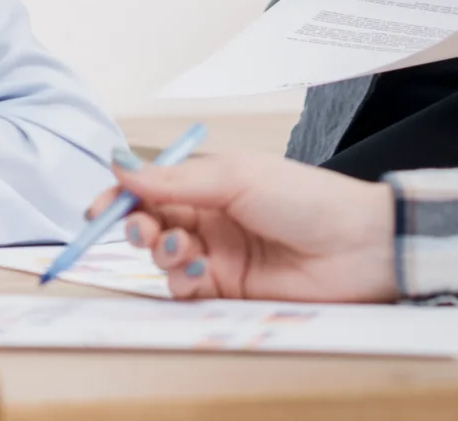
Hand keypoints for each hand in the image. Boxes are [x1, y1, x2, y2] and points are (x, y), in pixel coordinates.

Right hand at [88, 152, 397, 302]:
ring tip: (180, 249)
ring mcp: (218, 256)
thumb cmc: (306, 198)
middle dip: (136, 228)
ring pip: (164, 259)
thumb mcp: (236, 175)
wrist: (357, 246)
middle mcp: (210, 219)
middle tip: (140, 230)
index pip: (153, 189)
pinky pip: (186, 290)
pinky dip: (181, 280)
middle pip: (152, 225)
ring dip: (161, 253)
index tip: (100, 208)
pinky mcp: (229, 293)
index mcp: (211, 183)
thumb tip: (119, 165)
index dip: (123, 198)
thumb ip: (174, 179)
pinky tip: (197, 269)